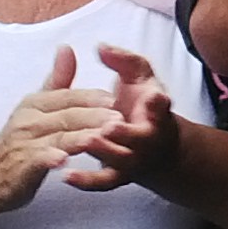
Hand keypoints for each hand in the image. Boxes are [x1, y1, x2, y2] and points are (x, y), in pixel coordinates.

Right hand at [0, 46, 120, 214]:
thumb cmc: (17, 143)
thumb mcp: (35, 108)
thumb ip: (56, 81)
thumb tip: (67, 47)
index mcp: (35, 103)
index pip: (68, 96)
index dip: (92, 97)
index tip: (116, 98)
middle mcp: (29, 119)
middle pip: (68, 115)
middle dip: (95, 116)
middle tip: (120, 119)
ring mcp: (25, 142)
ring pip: (59, 136)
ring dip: (81, 136)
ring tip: (102, 137)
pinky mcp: (22, 165)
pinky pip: (39, 159)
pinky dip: (50, 158)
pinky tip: (64, 161)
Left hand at [61, 44, 183, 190]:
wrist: (156, 145)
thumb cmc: (143, 103)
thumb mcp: (139, 75)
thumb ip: (122, 60)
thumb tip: (100, 47)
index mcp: (156, 110)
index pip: (161, 105)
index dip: (159, 103)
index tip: (154, 97)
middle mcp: (148, 137)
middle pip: (140, 138)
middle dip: (126, 133)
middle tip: (109, 126)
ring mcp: (134, 158)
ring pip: (121, 159)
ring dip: (105, 152)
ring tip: (87, 142)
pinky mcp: (119, 174)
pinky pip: (104, 181)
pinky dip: (86, 181)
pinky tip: (66, 176)